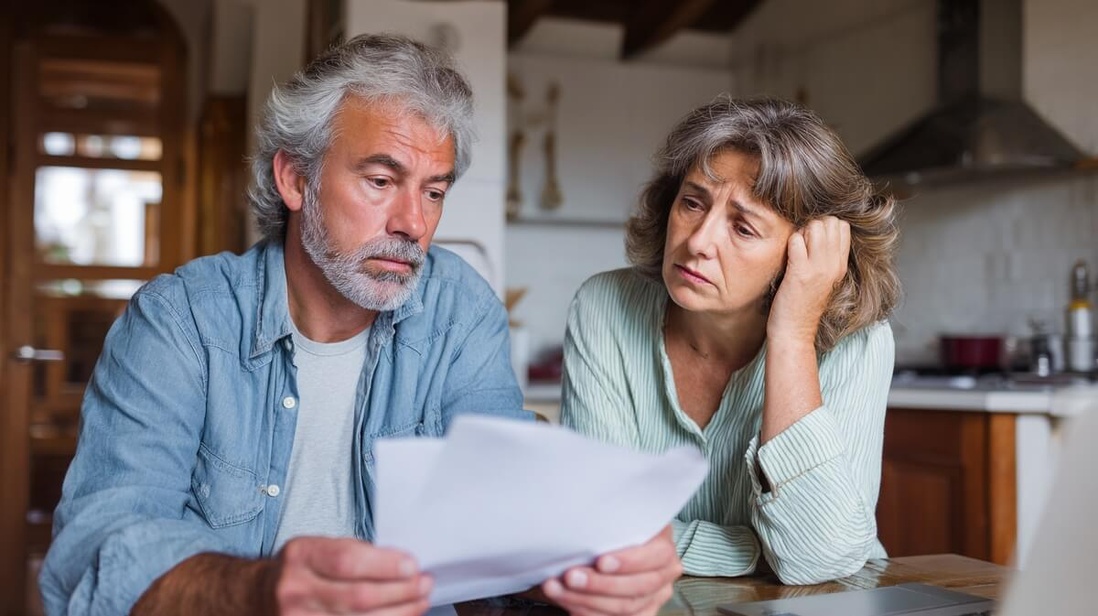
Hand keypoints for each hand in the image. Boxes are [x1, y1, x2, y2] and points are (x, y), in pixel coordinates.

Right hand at [271, 536, 431, 615]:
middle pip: (358, 597)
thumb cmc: (300, 569)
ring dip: (399, 613)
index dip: (385, 565)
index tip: (412, 566)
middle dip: (401, 592)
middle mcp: (295, 591)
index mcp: (300, 556)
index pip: (347, 561)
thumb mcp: (317, 547)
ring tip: (420, 602)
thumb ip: (353, 553)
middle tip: (425, 584)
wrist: (258, 596)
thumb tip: (402, 566)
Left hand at [541, 526, 680, 615]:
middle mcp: (665, 571)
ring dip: (586, 600)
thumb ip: (610, 520)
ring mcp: (655, 595)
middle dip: (598, 584)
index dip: (628, 562)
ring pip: (625, 607)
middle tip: (569, 576)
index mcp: (663, 542)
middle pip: (637, 586)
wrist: (610, 541)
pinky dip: (590, 613)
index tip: (600, 561)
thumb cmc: (610, 525)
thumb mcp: (616, 515)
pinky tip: (571, 606)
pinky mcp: (642, 611)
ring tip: (557, 590)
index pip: (655, 556)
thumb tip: (584, 518)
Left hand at [767, 216, 850, 345]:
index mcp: (841, 265)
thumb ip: (825, 257)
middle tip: (802, 246)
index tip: (811, 241)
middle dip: (812, 226)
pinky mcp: (800, 273)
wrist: (794, 332)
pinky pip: (796, 240)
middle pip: (830, 222)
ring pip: (814, 227)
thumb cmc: (802, 305)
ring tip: (795, 252)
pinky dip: (789, 243)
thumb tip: (816, 231)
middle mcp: (833, 265)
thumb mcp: (824, 279)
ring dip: (801, 233)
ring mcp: (818, 268)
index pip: (843, 227)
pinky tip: (787, 258)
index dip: (824, 226)